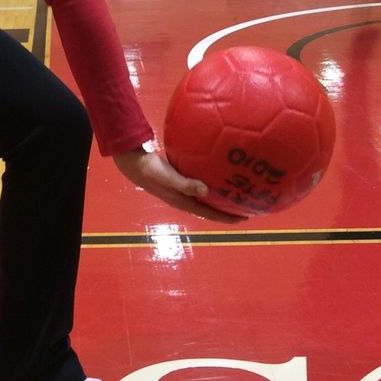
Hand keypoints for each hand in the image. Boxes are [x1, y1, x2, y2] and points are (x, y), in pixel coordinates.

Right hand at [113, 148, 247, 224]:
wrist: (134, 163)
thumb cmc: (150, 171)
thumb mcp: (168, 177)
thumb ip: (186, 184)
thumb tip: (207, 191)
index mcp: (183, 202)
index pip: (209, 214)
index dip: (226, 217)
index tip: (245, 217)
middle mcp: (184, 199)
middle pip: (210, 208)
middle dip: (227, 209)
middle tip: (246, 205)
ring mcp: (181, 191)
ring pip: (205, 198)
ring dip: (220, 197)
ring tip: (235, 193)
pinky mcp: (180, 180)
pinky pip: (200, 185)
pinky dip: (211, 184)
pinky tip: (218, 175)